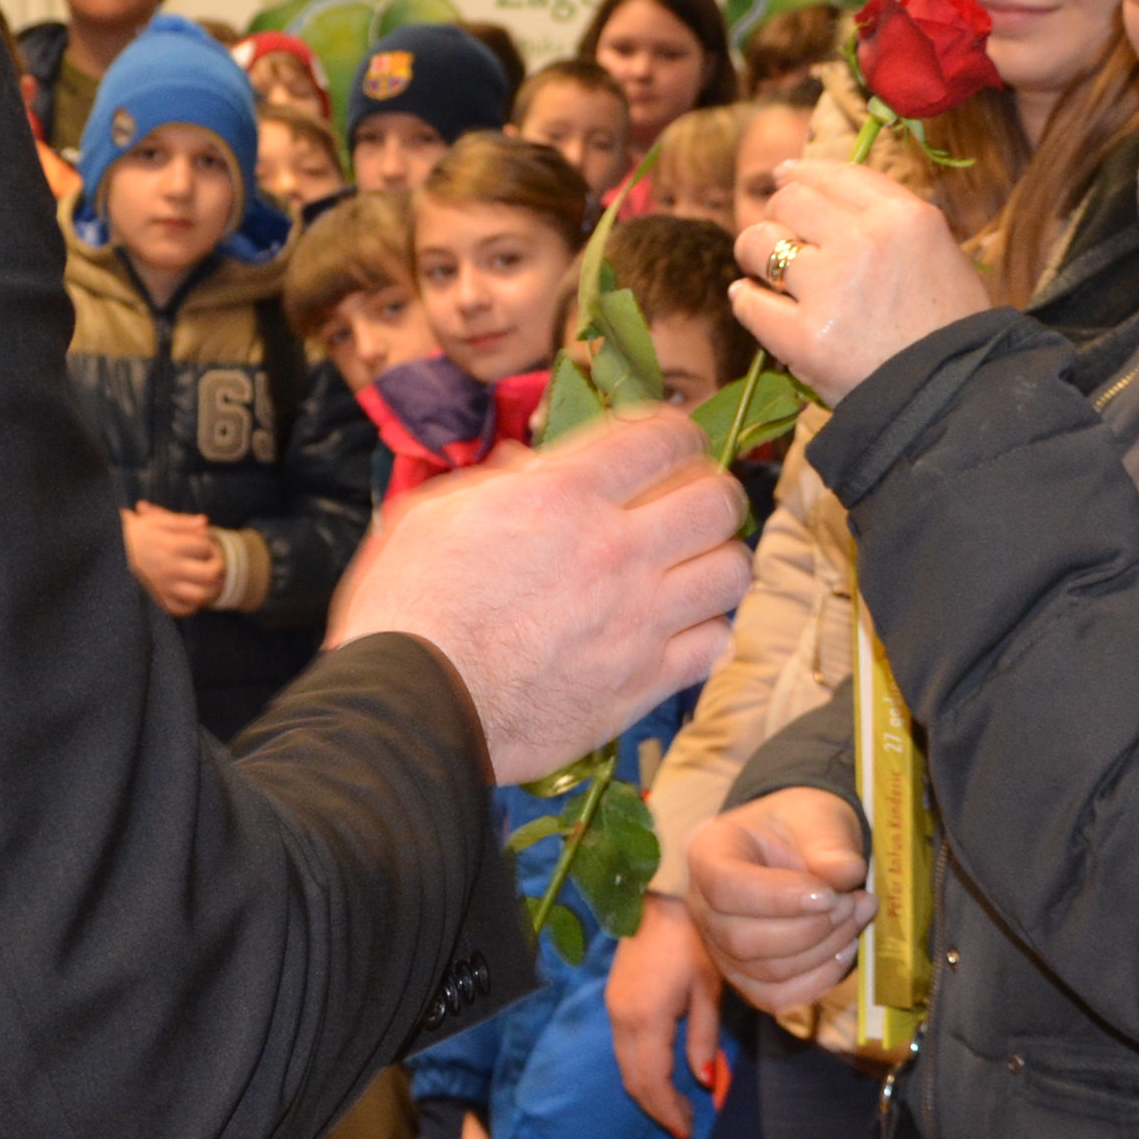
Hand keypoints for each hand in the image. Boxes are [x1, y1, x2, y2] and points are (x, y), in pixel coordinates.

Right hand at [120, 502, 226, 615]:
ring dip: (209, 587)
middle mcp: (170, 568)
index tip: (204, 541)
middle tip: (212, 560)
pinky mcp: (158, 599)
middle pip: (210, 574)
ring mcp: (165, 587)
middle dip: (218, 565)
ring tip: (206, 578)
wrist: (108, 552)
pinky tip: (189, 591)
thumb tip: (205, 522)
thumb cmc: (134, 533)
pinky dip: (191, 603)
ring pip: (200, 595)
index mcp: (171, 546)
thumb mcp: (156, 521)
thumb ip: (182, 522)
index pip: (206, 547)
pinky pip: (182, 609)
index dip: (210, 542)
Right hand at [331, 407, 751, 782]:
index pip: (662, 438)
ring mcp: (636, 620)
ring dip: (717, 560)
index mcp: (564, 496)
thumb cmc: (408, 608)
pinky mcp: (640, 683)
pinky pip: (714, 644)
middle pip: (716, 499)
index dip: (678, 433)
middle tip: (690, 504)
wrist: (411, 706)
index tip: (675, 445)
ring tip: (693, 567)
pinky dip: (707, 632)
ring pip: (731, 571)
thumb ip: (497, 483)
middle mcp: (614, 550)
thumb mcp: (437, 514)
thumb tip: (532, 467)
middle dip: (711, 492)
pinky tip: (681, 629)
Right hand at [608, 902, 725, 1138]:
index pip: (650, 1081)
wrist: (663, 898)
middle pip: (632, 1079)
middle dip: (656, 1107)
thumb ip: (704, 1038)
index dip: (667, 1111)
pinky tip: (663, 1072)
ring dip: (647, 1090)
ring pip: (624, 1065)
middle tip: (684, 1126)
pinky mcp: (613, 999)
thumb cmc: (694, 940)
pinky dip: (640, 1069)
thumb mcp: (708, 990)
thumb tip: (704, 1080)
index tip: (687, 1131)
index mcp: (645, 1019)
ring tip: (676, 1105)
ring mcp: (613, 1008)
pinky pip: (622, 1048)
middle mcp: (621, 1018)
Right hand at [680, 788, 876, 1010]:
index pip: (724, 886)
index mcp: (708, 852)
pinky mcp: (745, 978)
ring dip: (822, 952)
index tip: (830, 894)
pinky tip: (845, 949)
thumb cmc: (802, 827)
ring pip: (763, 971)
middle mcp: (702, 906)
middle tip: (855, 902)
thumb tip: (845, 876)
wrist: (802, 849)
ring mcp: (719, 947)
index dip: (777, 898)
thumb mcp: (819, 818)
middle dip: (810, 928)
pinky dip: (817, 981)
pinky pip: (775, 997)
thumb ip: (830, 843)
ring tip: (858, 916)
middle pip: (741, 938)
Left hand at [728, 159, 992, 406]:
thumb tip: (835, 203)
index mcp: (906, 216)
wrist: (958, 397)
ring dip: (754, 251)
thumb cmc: (956, 331)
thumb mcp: (942, 256)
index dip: (804, 173)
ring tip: (759, 269)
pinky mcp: (804, 336)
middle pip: (792, 200)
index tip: (785, 175)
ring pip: (761, 243)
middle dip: (778, 214)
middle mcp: (865, 240)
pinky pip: (751, 304)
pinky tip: (748, 299)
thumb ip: (894, 226)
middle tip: (777, 234)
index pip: (837, 175)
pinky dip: (746, 301)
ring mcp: (831, 287)